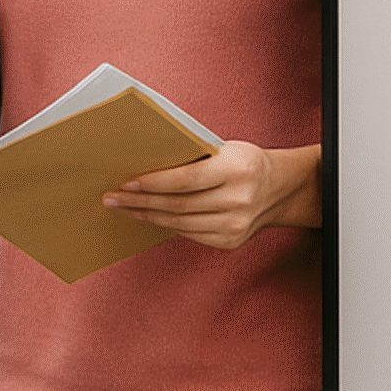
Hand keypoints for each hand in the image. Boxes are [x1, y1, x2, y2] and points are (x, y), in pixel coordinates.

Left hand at [102, 141, 320, 249]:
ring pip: (179, 223)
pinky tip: (147, 216)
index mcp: (237, 170)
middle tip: (112, 197)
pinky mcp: (230, 241)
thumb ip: (191, 157)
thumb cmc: (242, 162)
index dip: (154, 183)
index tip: (127, 182)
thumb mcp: (224, 149)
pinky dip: (164, 225)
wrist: (278, 188)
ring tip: (123, 208)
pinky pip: (188, 233)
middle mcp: (238, 200)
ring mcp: (236, 224)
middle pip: (178, 204)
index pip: (186, 179)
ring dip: (146, 215)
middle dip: (140, 201)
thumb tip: (143, 162)